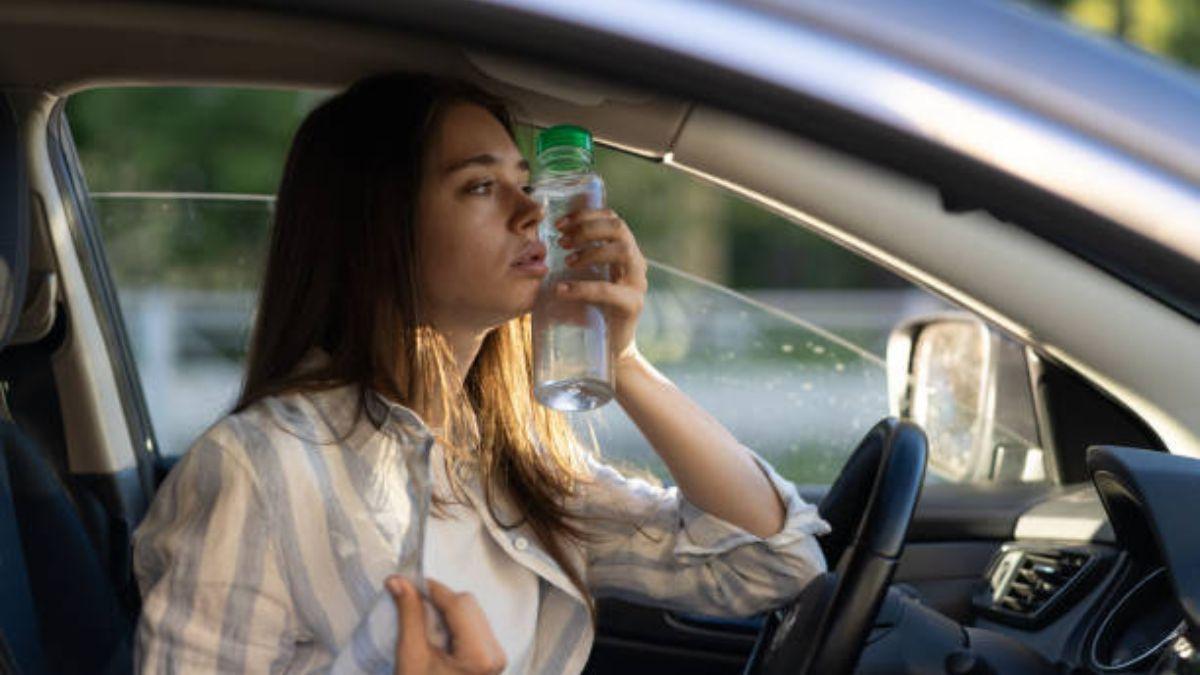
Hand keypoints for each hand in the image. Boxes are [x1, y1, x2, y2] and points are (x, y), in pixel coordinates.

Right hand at [387, 575, 505, 674]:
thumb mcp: (411, 657)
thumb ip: (409, 615)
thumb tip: (398, 581)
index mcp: (480, 656)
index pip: (458, 604)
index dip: (432, 589)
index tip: (407, 581)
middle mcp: (496, 654)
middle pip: (467, 605)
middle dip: (439, 602)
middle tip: (411, 607)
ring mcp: (497, 658)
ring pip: (472, 612)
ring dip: (445, 613)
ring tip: (423, 630)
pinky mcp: (492, 660)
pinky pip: (474, 627)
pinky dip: (453, 625)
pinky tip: (436, 640)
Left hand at [554, 208, 647, 365]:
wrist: (610, 349)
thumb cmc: (591, 310)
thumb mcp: (582, 279)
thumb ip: (572, 260)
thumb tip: (537, 244)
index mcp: (624, 252)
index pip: (612, 219)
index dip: (586, 214)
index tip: (559, 223)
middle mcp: (636, 263)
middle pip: (619, 229)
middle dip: (587, 229)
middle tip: (562, 241)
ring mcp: (637, 284)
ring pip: (621, 252)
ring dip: (590, 252)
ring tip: (567, 261)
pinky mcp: (632, 305)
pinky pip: (609, 290)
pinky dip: (583, 287)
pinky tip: (562, 289)